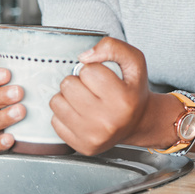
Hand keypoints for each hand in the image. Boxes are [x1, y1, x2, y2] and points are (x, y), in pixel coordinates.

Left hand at [49, 37, 151, 155]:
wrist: (140, 122)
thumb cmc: (133, 90)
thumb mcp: (134, 61)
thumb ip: (113, 47)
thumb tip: (84, 56)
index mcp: (123, 99)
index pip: (88, 70)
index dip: (93, 69)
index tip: (103, 77)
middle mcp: (108, 121)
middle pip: (68, 85)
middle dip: (77, 82)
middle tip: (92, 89)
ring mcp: (94, 136)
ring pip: (57, 102)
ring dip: (68, 98)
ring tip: (85, 100)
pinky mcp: (82, 146)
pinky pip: (54, 121)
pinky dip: (65, 115)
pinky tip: (82, 115)